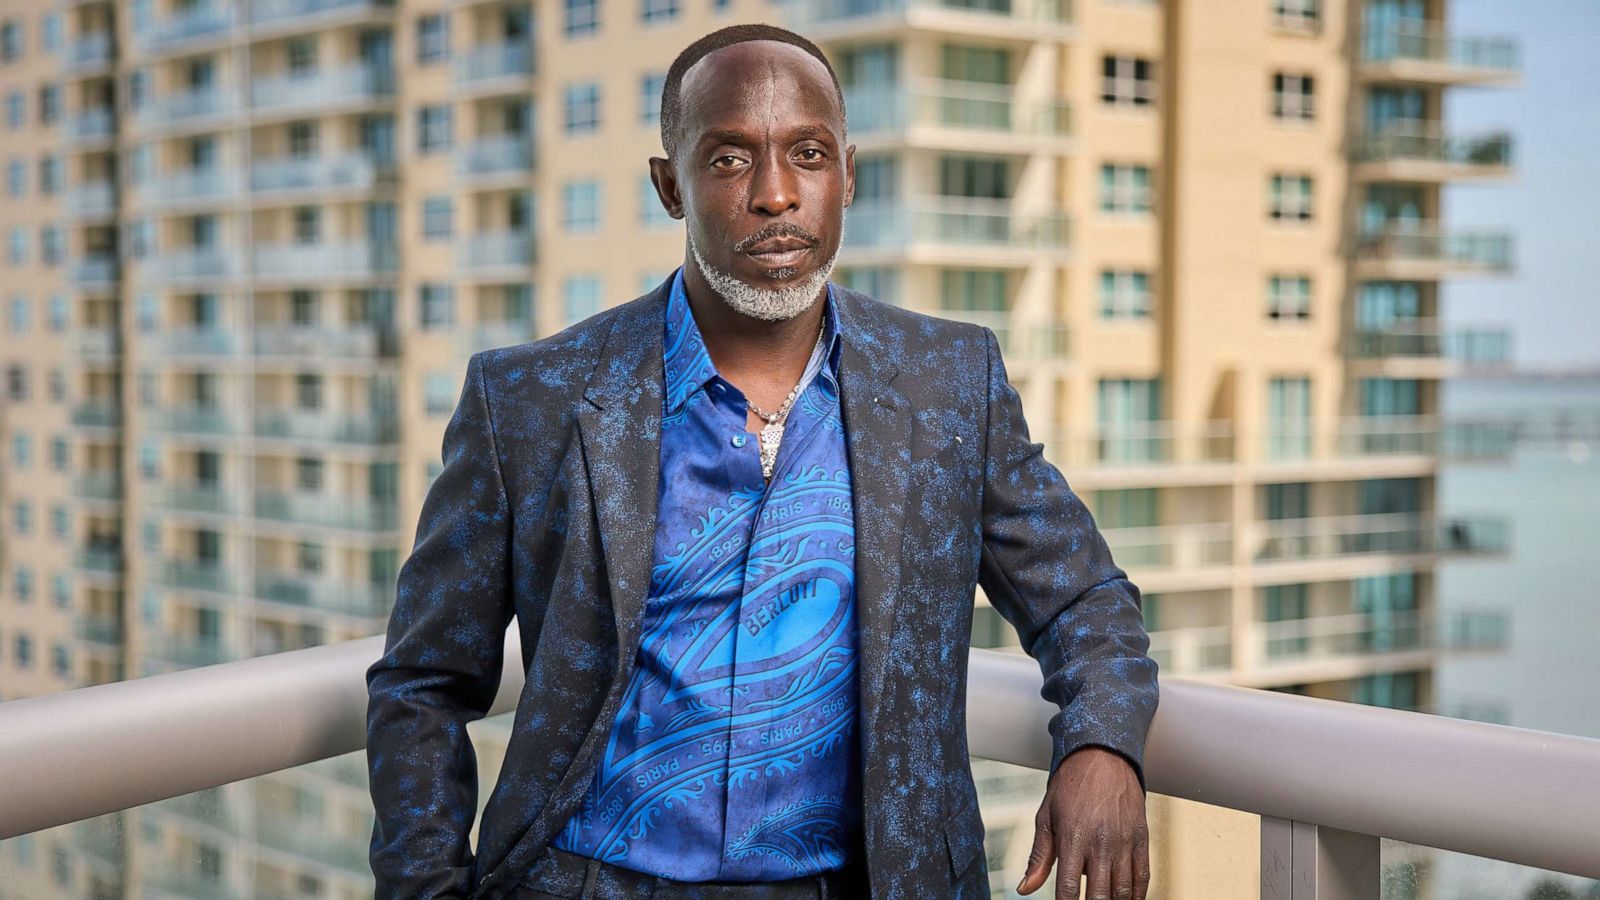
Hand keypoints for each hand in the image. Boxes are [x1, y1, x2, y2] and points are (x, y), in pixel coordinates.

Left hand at [1015, 746, 1149, 899]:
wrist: (1102, 756)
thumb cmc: (1069, 788)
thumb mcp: (1046, 817)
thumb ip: (1039, 857)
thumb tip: (1024, 889)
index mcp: (1073, 837)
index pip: (1069, 889)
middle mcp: (1100, 842)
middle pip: (1100, 896)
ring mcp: (1124, 841)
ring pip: (1123, 891)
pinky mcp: (1141, 837)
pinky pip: (1143, 876)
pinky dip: (1136, 895)